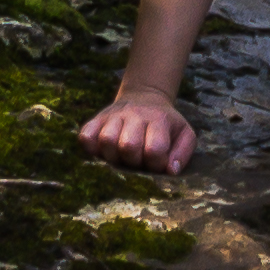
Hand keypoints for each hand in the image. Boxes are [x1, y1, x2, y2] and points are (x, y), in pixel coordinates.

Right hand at [78, 90, 196, 174]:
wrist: (145, 98)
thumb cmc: (166, 125)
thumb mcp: (184, 134)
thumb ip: (182, 153)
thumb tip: (169, 171)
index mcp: (158, 119)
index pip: (154, 149)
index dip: (155, 164)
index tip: (156, 163)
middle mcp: (134, 115)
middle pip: (128, 146)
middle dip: (133, 162)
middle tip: (137, 161)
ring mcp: (113, 116)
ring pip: (106, 141)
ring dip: (113, 156)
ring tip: (121, 157)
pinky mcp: (95, 120)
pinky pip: (85, 137)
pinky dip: (91, 149)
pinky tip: (103, 152)